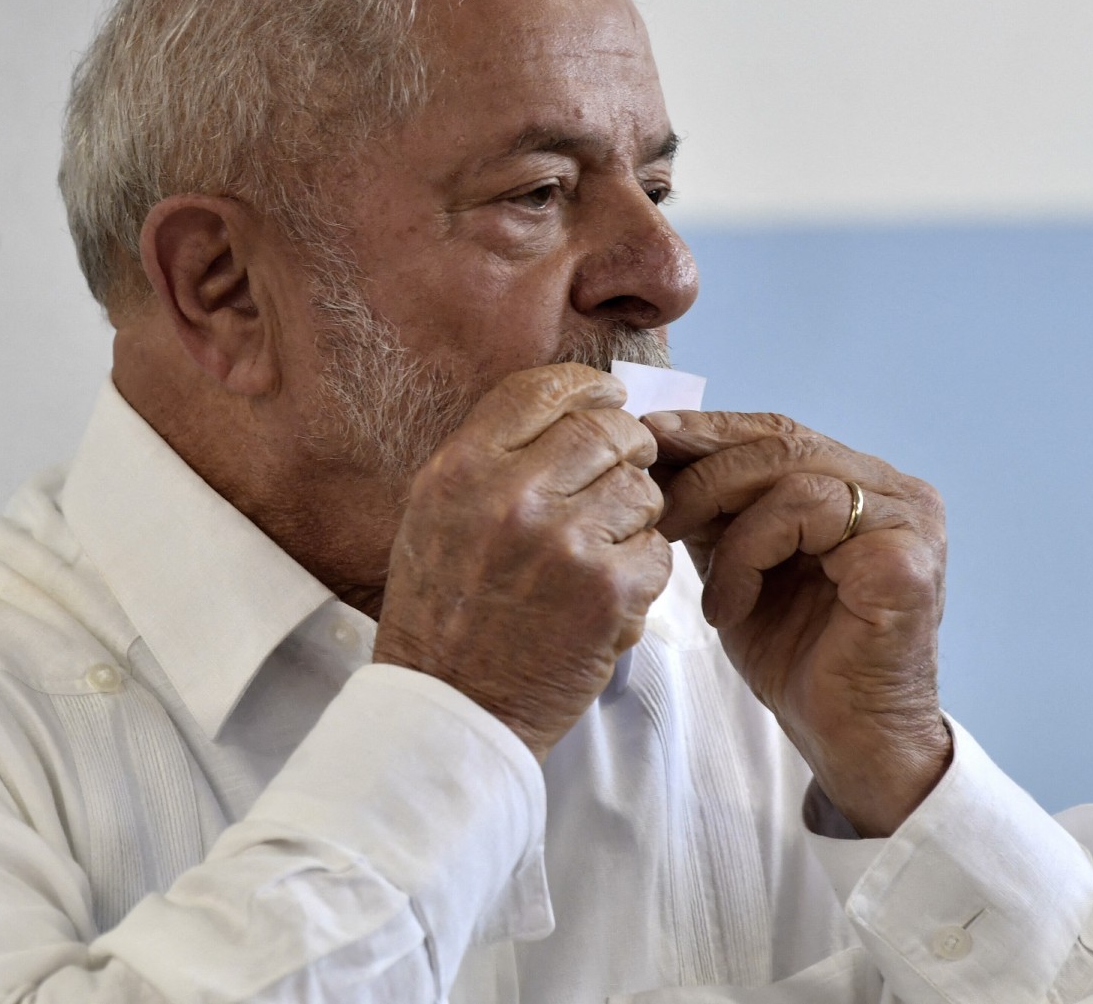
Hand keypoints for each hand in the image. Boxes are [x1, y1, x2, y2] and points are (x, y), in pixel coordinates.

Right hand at [374, 364, 672, 760]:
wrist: (451, 705)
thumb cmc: (443, 612)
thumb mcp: (435, 515)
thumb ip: (491, 459)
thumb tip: (568, 407)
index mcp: (461, 469)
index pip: (540, 389)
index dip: (587, 387)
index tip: (609, 397)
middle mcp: (510, 495)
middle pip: (605, 429)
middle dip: (627, 447)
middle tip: (625, 471)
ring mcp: (562, 543)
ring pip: (641, 490)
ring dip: (635, 515)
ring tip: (602, 549)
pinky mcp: (607, 592)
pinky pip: (657, 551)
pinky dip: (643, 570)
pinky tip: (607, 592)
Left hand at [647, 411, 951, 835]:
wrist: (843, 737)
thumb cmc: (795, 654)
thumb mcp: (737, 562)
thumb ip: (714, 508)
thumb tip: (650, 448)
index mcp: (862, 483)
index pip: (776, 432)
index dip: (707, 430)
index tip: (642, 438)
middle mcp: (896, 490)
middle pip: (781, 440)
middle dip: (700, 464)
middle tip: (645, 498)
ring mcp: (909, 519)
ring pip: (789, 471)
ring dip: (720, 517)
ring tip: (693, 576)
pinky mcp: (904, 557)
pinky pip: (808, 513)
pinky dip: (750, 553)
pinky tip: (727, 607)